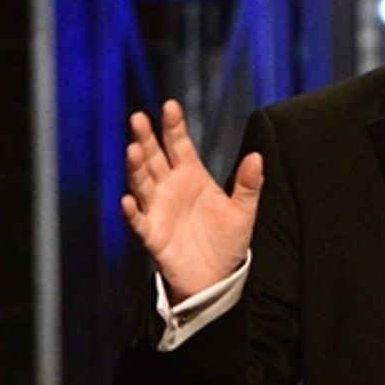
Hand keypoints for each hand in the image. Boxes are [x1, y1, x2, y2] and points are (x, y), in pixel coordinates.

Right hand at [121, 98, 262, 302]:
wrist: (217, 278)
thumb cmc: (227, 242)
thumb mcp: (244, 212)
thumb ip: (249, 185)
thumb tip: (258, 157)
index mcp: (192, 176)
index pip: (179, 145)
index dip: (174, 126)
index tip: (170, 106)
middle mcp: (170, 187)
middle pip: (154, 157)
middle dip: (145, 138)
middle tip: (138, 118)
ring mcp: (158, 209)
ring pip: (142, 183)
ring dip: (135, 167)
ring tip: (132, 150)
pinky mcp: (152, 234)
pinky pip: (138, 220)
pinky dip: (131, 211)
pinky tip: (127, 200)